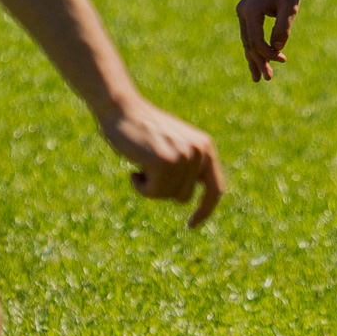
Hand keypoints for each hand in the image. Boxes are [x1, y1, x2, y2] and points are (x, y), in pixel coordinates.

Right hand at [99, 99, 225, 225]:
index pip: (215, 189)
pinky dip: (139, 186)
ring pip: (166, 196)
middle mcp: (199, 152)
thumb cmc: (142, 132)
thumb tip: (187, 197)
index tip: (191, 225)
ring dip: (149, 186)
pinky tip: (134, 167)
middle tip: (149, 166)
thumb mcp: (173, 147)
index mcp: (205, 148)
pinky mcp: (165, 163)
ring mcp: (183, 157)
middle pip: (183, 197)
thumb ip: (186, 168)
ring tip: (142, 162)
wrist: (121, 110)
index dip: (205, 210)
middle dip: (162, 189)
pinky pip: (152, 193)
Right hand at [235, 0, 301, 81]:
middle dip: (258, 62)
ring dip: (254, 58)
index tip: (282, 60)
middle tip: (266, 79)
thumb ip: (283, 27)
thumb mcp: (290, 8)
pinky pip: (249, 35)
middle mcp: (242, 12)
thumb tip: (277, 48)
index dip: (268, 53)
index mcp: (251, 10)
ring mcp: (242, 12)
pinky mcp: (247, 13)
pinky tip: (260, 60)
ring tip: (259, 77)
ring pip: (247, 41)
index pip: (256, 40)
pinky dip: (255, 48)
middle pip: (249, 43)